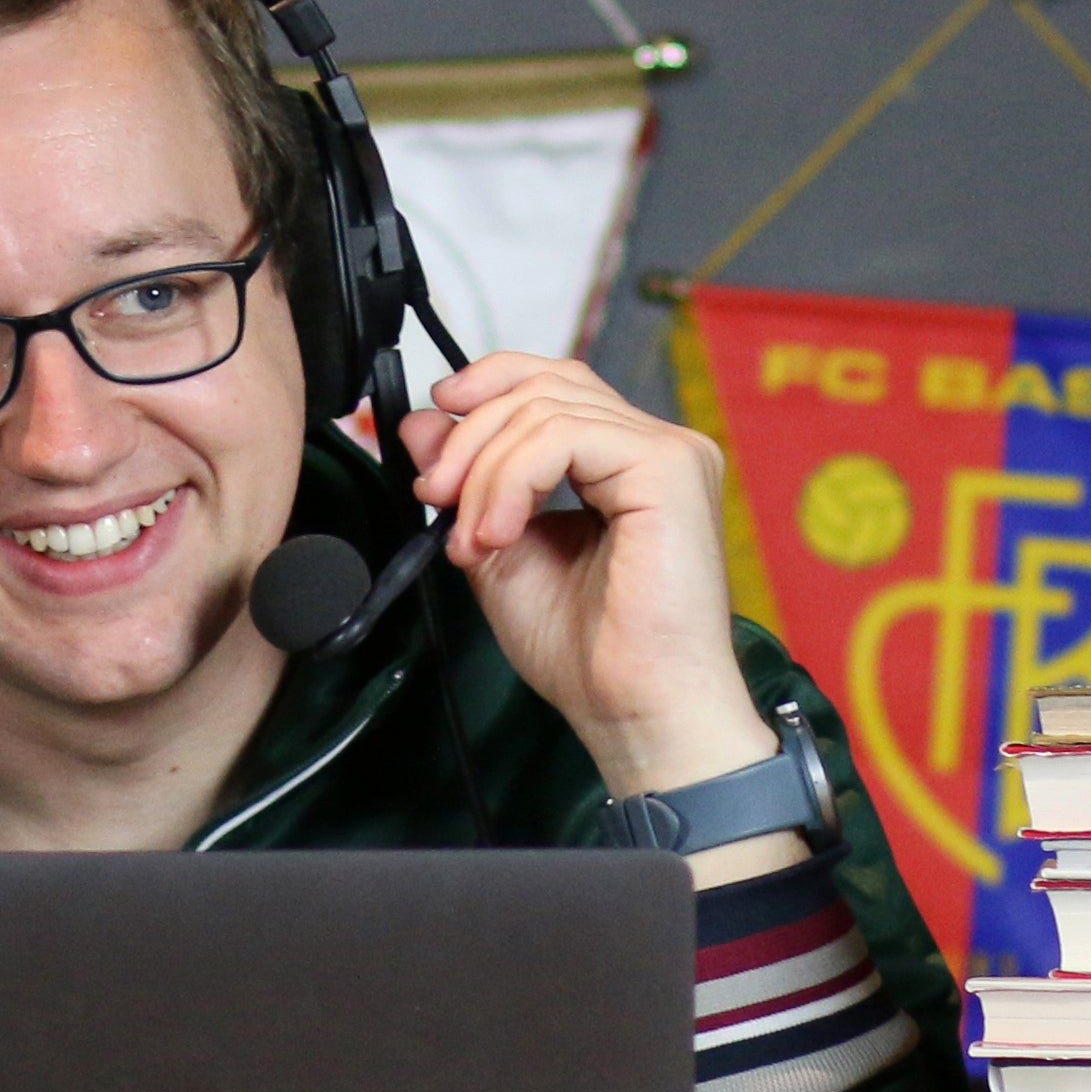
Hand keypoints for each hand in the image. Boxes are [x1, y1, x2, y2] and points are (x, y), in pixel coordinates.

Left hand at [396, 353, 776, 801]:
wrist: (632, 709)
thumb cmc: (586, 652)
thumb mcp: (498, 549)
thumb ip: (467, 483)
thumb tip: (422, 422)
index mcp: (623, 461)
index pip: (551, 382)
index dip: (484, 387)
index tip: (430, 433)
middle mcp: (653, 446)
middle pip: (543, 384)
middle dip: (470, 434)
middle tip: (434, 497)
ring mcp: (668, 452)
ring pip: (545, 409)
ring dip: (483, 471)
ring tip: (470, 541)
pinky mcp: (669, 468)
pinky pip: (565, 436)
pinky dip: (512, 479)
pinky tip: (497, 531)